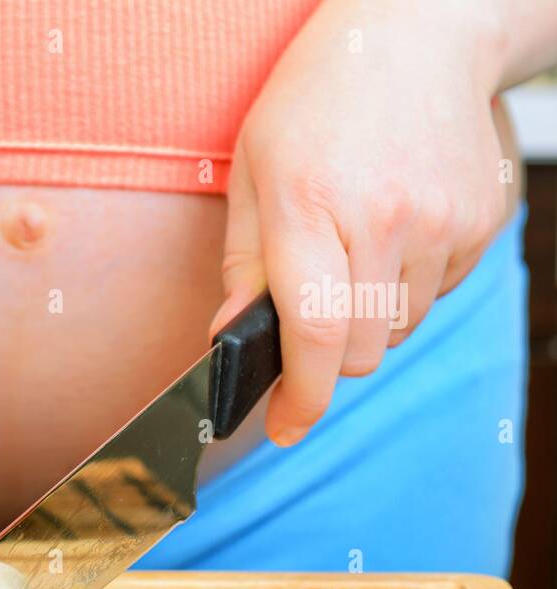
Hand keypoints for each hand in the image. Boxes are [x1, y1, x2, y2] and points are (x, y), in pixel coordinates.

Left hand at [213, 0, 510, 444]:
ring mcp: (442, 222)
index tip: (285, 427)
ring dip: (369, 316)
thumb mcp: (252, 172)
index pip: (316, 331)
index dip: (301, 397)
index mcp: (311, 206)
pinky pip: (437, 295)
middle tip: (310, 311)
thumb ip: (242, 264)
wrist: (417, 35)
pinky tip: (392, 230)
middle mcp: (384, 219)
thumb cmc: (316, 102)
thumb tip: (231, 338)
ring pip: (398, 329)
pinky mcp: (480, 222)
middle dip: (328, 353)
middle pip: (360, 351)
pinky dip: (408, 285)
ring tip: (353, 248)